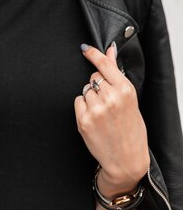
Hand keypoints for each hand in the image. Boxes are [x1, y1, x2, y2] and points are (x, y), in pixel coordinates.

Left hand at [74, 43, 149, 188]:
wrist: (126, 160)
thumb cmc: (132, 130)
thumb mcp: (130, 100)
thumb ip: (116, 74)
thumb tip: (110, 51)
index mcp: (125, 90)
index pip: (104, 65)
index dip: (93, 54)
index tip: (85, 48)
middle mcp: (110, 98)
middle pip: (94, 78)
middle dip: (98, 85)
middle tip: (108, 102)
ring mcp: (95, 109)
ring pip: (85, 90)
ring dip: (91, 98)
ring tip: (103, 114)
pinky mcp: (84, 120)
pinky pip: (78, 102)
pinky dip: (83, 108)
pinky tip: (94, 119)